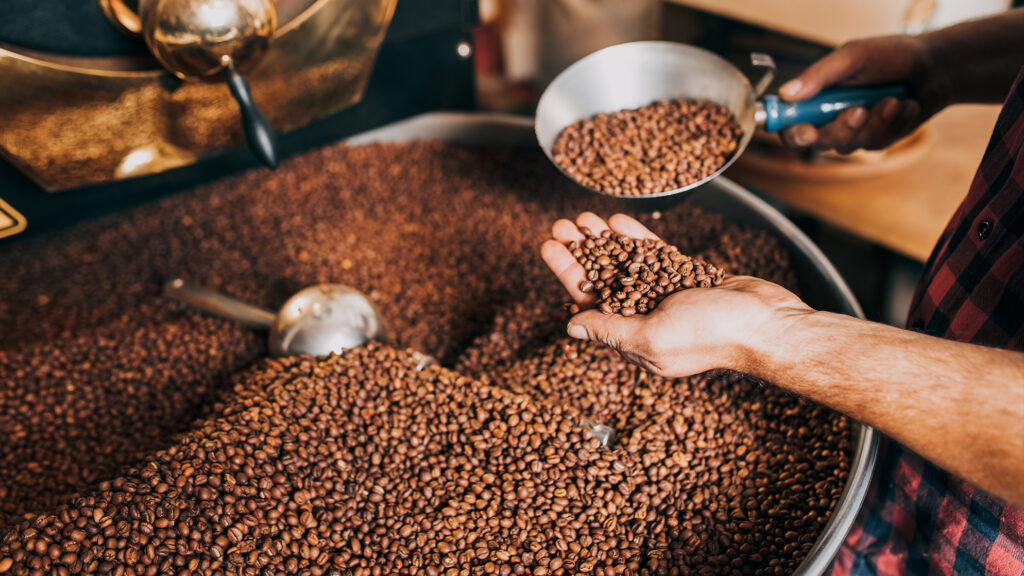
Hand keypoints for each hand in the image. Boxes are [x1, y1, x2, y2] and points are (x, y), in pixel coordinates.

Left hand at [540, 212, 813, 377]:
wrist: (768, 323)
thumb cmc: (712, 334)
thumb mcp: (651, 335)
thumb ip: (610, 330)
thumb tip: (571, 328)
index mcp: (634, 338)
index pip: (588, 301)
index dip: (567, 272)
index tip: (548, 246)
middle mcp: (647, 317)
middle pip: (603, 279)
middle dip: (580, 252)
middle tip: (560, 224)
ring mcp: (668, 295)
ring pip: (627, 263)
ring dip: (604, 240)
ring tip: (583, 216)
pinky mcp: (689, 277)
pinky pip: (655, 255)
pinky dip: (637, 239)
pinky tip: (618, 221)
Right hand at [778, 35, 949, 152]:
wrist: (934, 67)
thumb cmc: (891, 56)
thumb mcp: (853, 57)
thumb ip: (819, 75)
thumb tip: (786, 93)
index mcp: (815, 95)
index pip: (789, 122)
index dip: (792, 131)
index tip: (807, 130)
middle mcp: (828, 116)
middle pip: (818, 141)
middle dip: (840, 129)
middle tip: (858, 111)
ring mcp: (852, 131)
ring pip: (849, 145)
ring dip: (874, 123)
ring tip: (893, 100)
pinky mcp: (875, 139)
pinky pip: (876, 144)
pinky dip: (893, 124)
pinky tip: (905, 106)